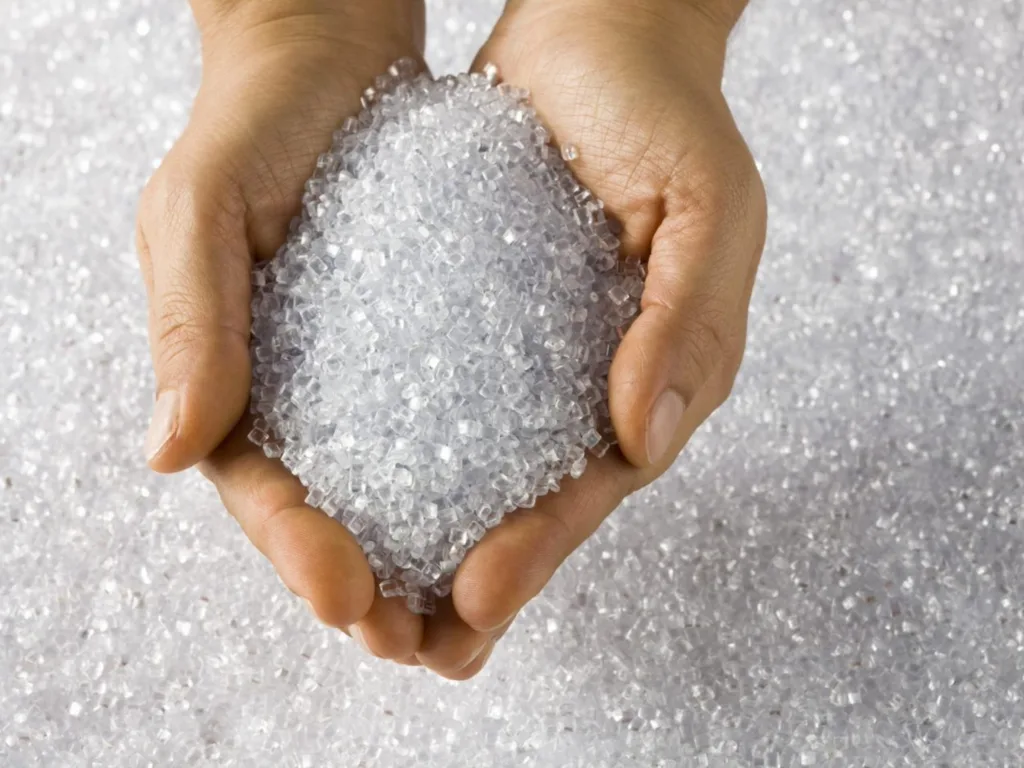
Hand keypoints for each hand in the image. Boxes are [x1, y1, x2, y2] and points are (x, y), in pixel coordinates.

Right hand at [137, 1, 429, 662]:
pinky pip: (456, 419)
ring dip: (433, 557)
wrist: (329, 55)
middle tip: (424, 648)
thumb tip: (166, 450)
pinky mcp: (426, 343)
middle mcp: (299, 389)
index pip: (256, 486)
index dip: (294, 549)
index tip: (347, 597)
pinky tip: (525, 508)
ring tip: (482, 613)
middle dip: (374, 587)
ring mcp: (364, 373)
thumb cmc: (253, 122)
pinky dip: (481, 475)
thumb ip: (190, 321)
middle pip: (332, 509)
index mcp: (230, 375)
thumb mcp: (201, 206)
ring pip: (397, 485)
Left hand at [410, 0, 765, 675]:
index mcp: (665, 372)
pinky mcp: (486, 321)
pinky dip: (411, 456)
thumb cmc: (666, 113)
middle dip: (482, 575)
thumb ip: (691, 320)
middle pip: (540, 499)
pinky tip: (362, 493)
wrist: (601, 35)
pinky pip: (448, 400)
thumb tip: (644, 436)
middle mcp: (601, 379)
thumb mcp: (707, 204)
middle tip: (415, 642)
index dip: (545, 546)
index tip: (479, 598)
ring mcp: (541, 354)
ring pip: (489, 469)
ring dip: (437, 539)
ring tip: (377, 603)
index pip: (603, 482)